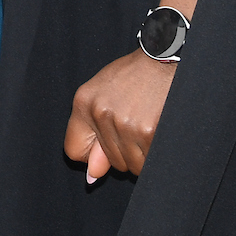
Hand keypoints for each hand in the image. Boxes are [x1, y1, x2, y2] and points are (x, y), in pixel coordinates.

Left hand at [63, 49, 176, 181]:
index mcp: (83, 103)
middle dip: (122, 152)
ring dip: (141, 155)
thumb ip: (94, 134)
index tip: (103, 147)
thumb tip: (92, 177)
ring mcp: (124, 123)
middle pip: (109, 161)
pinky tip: (157, 131)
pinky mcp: (148, 131)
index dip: (91, 154)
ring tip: (146, 126)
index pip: (73, 151)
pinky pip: (149, 163)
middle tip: (134, 125)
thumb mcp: (103, 94)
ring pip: (130, 166)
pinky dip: (155, 154)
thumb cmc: (132, 77)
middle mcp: (100, 113)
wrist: (163, 59)